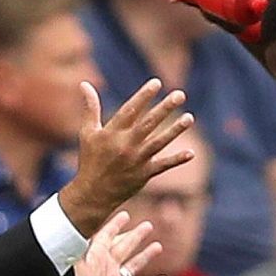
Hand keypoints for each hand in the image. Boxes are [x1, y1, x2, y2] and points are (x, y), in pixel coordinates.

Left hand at [55, 211, 166, 275]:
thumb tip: (86, 224)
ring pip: (134, 266)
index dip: (115, 225)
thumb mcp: (77, 262)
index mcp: (94, 257)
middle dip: (135, 236)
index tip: (125, 215)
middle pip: (124, 247)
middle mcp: (105, 268)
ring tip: (158, 245)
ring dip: (146, 256)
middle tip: (148, 225)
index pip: (106, 236)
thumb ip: (84, 244)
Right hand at [58, 80, 193, 235]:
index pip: (130, 110)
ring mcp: (136, 160)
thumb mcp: (88, 132)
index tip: (157, 82)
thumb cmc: (90, 159)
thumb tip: (84, 83)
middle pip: (148, 123)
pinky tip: (191, 153)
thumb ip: (90, 107)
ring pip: (159, 142)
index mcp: (112, 133)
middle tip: (180, 95)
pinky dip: (177, 160)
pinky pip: (163, 166)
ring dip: (175, 130)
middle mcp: (125, 145)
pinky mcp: (144, 174)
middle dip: (165, 108)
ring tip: (189, 118)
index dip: (143, 96)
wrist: (93, 193)